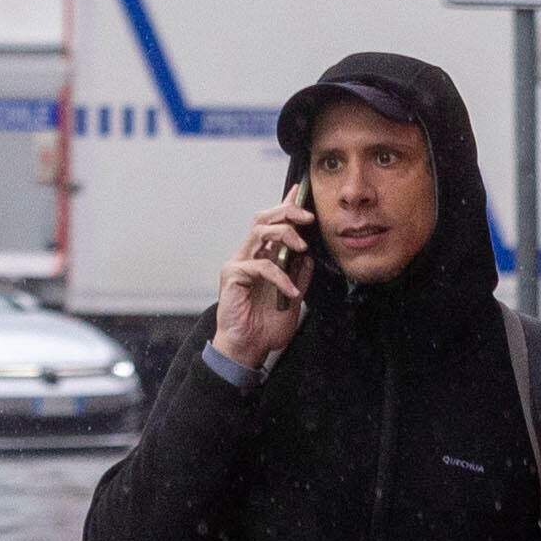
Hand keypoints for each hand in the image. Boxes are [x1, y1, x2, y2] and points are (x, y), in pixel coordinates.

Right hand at [211, 197, 315, 374]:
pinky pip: (260, 265)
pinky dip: (280, 276)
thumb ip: (299, 276)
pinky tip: (291, 291)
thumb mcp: (294, 299)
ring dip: (284, 233)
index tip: (300, 191)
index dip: (285, 206)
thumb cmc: (265, 327)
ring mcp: (238, 264)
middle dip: (287, 212)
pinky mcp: (233, 276)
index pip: (272, 225)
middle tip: (307, 217)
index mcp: (261, 258)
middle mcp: (248, 256)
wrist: (248, 349)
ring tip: (302, 247)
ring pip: (259, 232)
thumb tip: (307, 256)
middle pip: (263, 219)